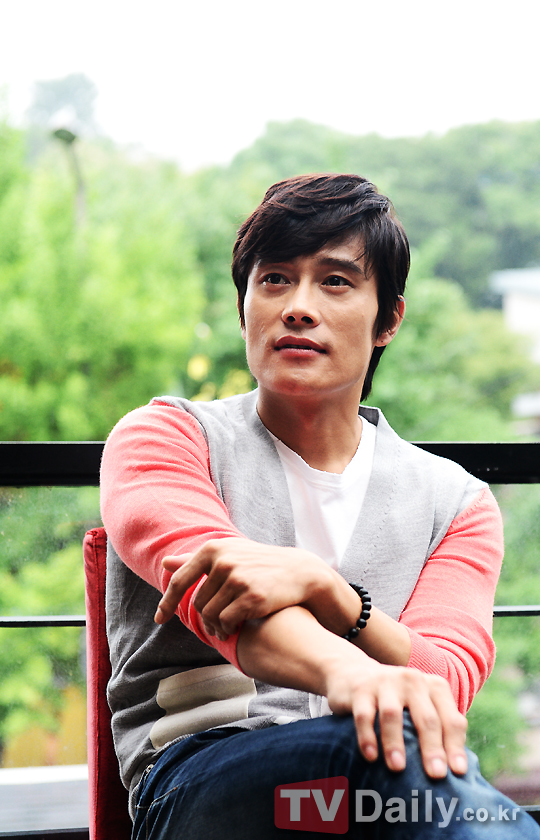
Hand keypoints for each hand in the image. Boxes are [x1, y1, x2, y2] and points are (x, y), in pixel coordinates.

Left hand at [154, 538, 333, 637]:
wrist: (298, 571)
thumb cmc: (258, 563)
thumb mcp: (228, 554)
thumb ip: (195, 560)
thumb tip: (165, 562)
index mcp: (214, 549)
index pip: (180, 581)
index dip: (166, 602)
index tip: (159, 619)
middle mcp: (223, 561)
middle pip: (197, 602)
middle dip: (204, 618)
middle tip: (215, 625)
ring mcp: (238, 578)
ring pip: (209, 615)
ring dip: (214, 626)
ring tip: (224, 629)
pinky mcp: (252, 596)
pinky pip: (225, 622)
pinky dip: (226, 629)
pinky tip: (233, 629)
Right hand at [325, 653, 467, 778]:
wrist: (355, 672)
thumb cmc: (398, 700)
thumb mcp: (422, 706)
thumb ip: (440, 728)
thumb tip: (459, 770)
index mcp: (434, 687)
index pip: (451, 719)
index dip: (455, 746)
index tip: (458, 772)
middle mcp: (413, 680)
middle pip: (426, 717)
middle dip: (432, 747)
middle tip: (436, 774)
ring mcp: (385, 682)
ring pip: (392, 714)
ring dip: (395, 742)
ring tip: (398, 768)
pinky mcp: (361, 689)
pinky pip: (364, 715)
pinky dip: (367, 737)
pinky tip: (371, 757)